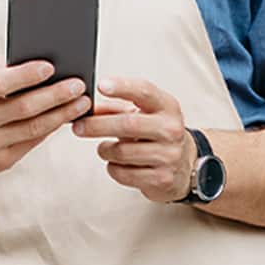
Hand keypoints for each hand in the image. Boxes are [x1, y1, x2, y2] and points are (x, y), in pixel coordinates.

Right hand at [0, 54, 89, 176]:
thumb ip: (3, 67)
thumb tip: (42, 61)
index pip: (0, 83)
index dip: (26, 75)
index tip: (51, 66)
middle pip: (24, 107)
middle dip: (55, 95)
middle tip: (78, 85)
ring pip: (33, 128)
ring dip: (62, 114)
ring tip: (82, 102)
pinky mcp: (0, 161)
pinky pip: (33, 142)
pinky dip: (52, 128)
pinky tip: (67, 117)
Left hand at [71, 77, 194, 202]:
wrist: (186, 165)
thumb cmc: (157, 133)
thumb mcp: (144, 114)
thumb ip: (115, 109)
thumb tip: (86, 108)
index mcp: (167, 107)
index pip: (144, 91)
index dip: (122, 87)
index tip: (100, 86)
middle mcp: (171, 129)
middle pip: (128, 124)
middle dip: (98, 125)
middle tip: (78, 126)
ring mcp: (169, 155)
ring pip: (122, 152)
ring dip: (105, 150)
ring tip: (103, 148)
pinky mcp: (162, 179)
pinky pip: (124, 173)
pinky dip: (113, 167)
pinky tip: (117, 163)